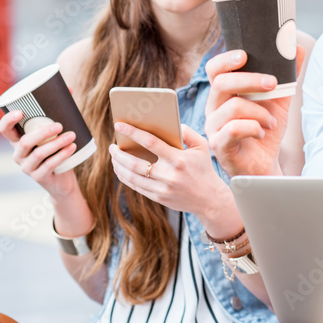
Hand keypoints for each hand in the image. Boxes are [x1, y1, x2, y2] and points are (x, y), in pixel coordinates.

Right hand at [0, 110, 80, 199]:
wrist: (62, 181)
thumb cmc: (56, 151)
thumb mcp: (53, 134)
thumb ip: (58, 112)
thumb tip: (69, 88)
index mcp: (18, 140)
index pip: (4, 129)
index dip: (8, 120)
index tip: (20, 111)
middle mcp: (18, 154)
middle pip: (25, 142)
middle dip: (42, 132)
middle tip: (59, 125)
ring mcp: (27, 167)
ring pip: (38, 154)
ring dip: (56, 143)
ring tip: (71, 136)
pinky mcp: (39, 177)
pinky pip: (49, 165)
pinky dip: (62, 155)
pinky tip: (72, 147)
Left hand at [108, 122, 240, 235]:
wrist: (210, 199)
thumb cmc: (204, 168)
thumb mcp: (201, 146)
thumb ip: (187, 131)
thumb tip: (169, 123)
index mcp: (179, 159)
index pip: (151, 143)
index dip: (133, 132)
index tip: (119, 125)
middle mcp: (169, 175)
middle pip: (135, 163)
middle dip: (119, 154)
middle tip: (112, 146)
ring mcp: (162, 189)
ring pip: (132, 177)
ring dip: (119, 166)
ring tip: (114, 156)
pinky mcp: (159, 198)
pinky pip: (136, 187)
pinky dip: (125, 177)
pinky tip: (120, 169)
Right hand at [204, 47, 304, 177]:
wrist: (265, 164)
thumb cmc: (266, 129)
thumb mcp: (280, 99)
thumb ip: (287, 75)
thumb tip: (298, 47)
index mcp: (224, 93)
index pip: (215, 69)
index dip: (226, 59)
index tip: (245, 55)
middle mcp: (214, 107)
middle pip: (221, 83)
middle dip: (250, 80)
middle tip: (273, 84)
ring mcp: (213, 126)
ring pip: (232, 107)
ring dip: (259, 112)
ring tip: (271, 121)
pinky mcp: (219, 145)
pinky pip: (233, 129)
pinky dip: (253, 128)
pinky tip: (262, 132)